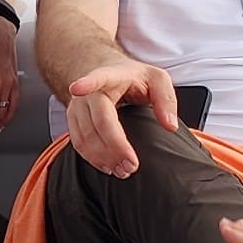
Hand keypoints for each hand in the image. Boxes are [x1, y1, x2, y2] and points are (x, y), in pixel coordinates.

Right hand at [61, 58, 174, 178]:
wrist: (105, 72)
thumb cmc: (133, 78)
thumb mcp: (157, 79)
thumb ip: (166, 100)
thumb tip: (170, 126)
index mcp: (110, 76)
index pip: (98, 79)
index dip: (87, 83)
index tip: (77, 88)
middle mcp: (89, 92)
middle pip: (97, 122)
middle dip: (114, 147)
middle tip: (131, 166)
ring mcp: (77, 106)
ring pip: (84, 136)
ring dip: (103, 157)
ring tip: (123, 171)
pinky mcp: (72, 119)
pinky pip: (78, 142)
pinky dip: (92, 158)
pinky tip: (107, 167)